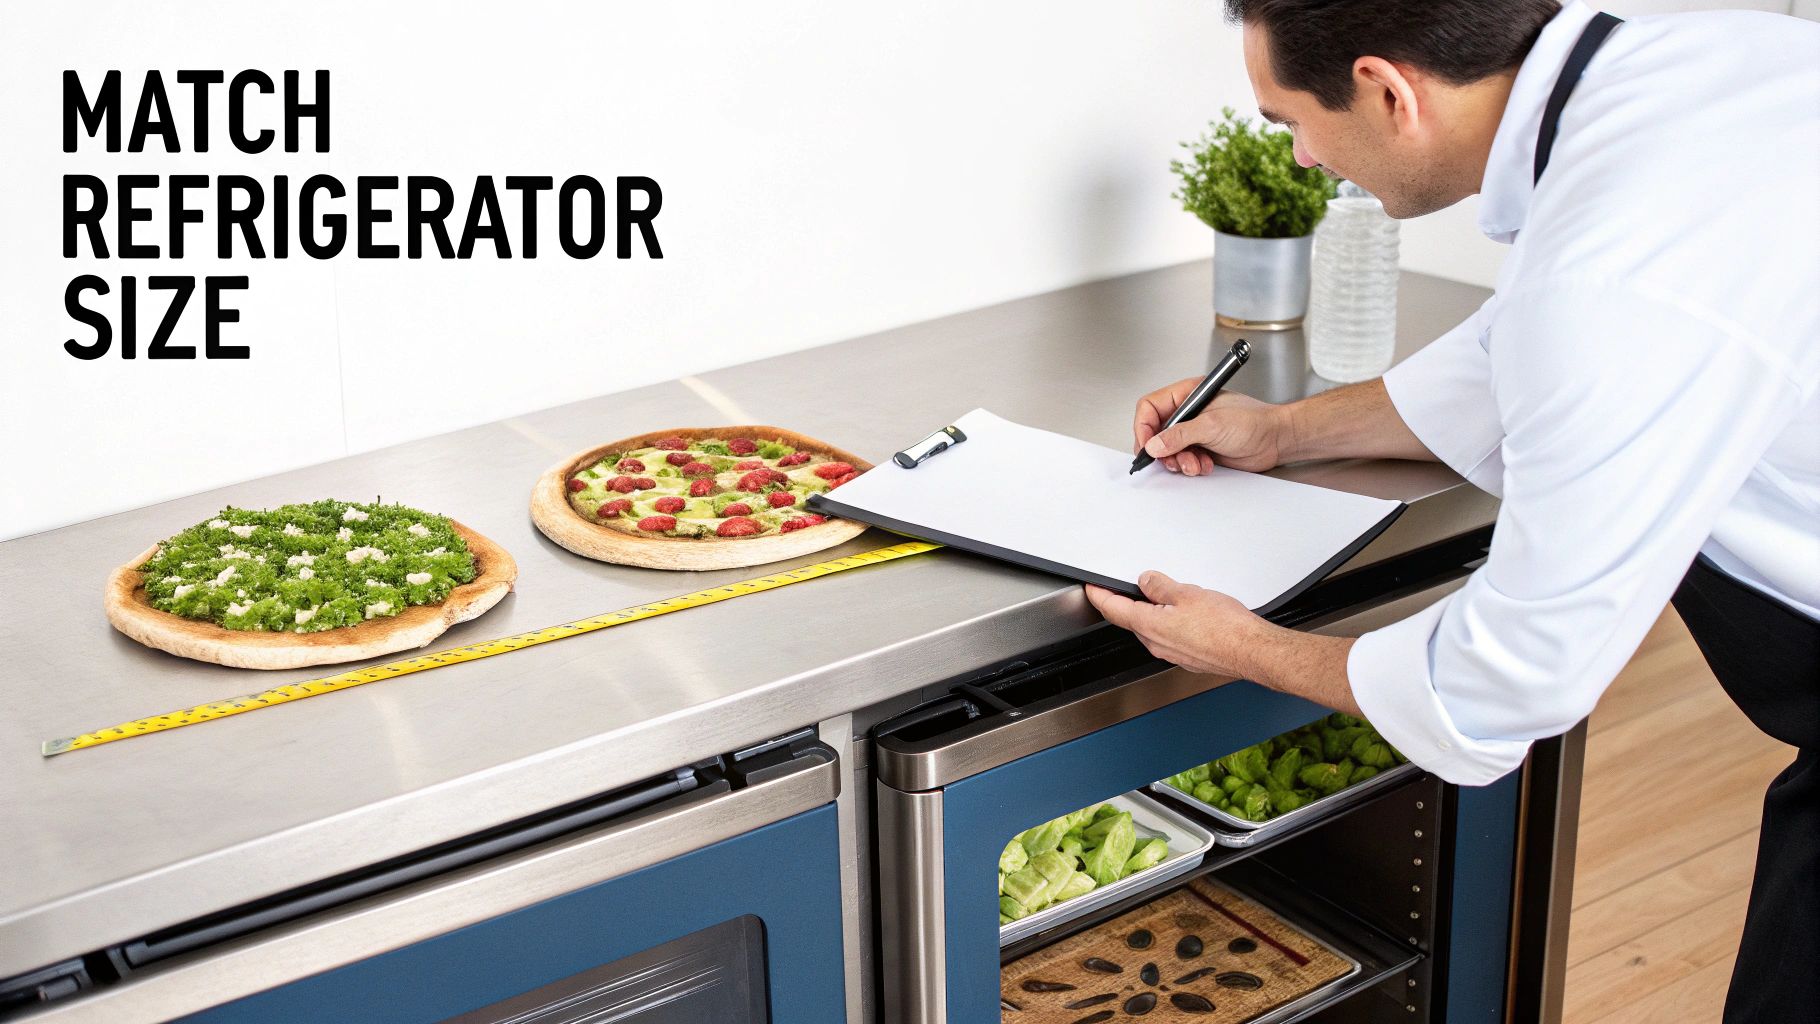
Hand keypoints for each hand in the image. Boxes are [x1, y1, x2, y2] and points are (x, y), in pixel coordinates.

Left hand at [1083, 571, 1262, 675]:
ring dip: (1148, 613)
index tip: (1091, 587)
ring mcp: (1171, 653)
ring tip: (1158, 595)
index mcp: (1149, 626)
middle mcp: (1156, 644)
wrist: (1250, 651)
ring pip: (1151, 629)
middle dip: (1124, 603)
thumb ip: (1160, 586)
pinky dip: (1167, 623)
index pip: (1112, 609)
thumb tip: (1145, 581)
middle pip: (1130, 620)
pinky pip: (1169, 637)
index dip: (1098, 595)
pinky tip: (1181, 614)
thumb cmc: (1224, 627)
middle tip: (1121, 586)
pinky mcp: (1187, 656)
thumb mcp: (1187, 593)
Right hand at [1133, 381, 1289, 475]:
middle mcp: (1188, 412)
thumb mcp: (1213, 425)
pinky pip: (1182, 460)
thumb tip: (1155, 444)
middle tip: (1172, 460)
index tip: (1147, 445)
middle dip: (1163, 450)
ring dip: (1179, 461)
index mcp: (1188, 395)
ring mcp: (1194, 431)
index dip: (1144, 427)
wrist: (1277, 440)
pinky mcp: (1201, 448)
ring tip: (1195, 464)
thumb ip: (1180, 435)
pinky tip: (1205, 465)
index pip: (1150, 407)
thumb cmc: (1254, 421)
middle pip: (1155, 431)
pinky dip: (1190, 466)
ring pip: (1168, 450)